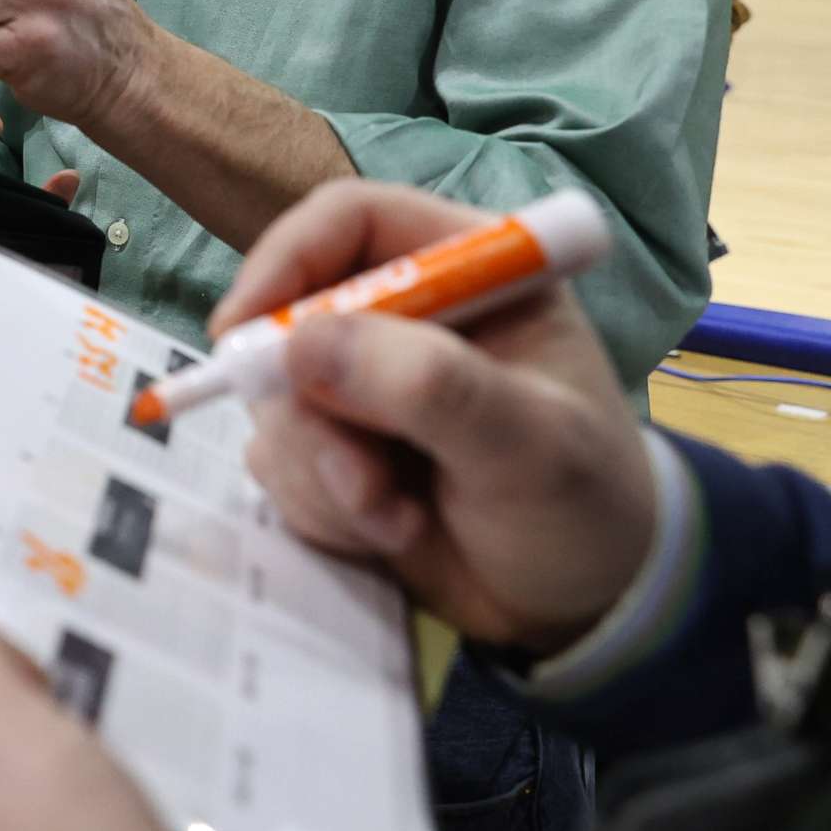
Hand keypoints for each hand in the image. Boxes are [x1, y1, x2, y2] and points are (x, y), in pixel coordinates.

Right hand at [211, 180, 655, 655]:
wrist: (584, 609)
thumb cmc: (585, 505)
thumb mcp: (530, 444)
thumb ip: (430, 386)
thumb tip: (303, 344)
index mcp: (466, 271)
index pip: (349, 221)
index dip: (287, 259)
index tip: (245, 328)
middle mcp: (403, 316)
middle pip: (290, 317)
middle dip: (307, 408)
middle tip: (360, 477)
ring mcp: (360, 385)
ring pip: (276, 402)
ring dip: (325, 472)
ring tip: (402, 518)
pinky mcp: (333, 449)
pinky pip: (278, 463)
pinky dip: (323, 507)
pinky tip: (392, 532)